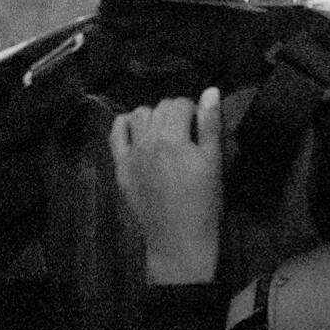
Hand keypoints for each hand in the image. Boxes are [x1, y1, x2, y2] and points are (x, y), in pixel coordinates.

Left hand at [111, 87, 222, 285]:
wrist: (179, 239)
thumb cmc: (204, 202)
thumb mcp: (214, 162)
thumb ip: (210, 124)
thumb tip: (210, 90)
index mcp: (173, 137)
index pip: (180, 104)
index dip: (194, 110)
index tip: (201, 125)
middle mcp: (148, 141)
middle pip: (160, 108)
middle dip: (175, 112)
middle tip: (187, 132)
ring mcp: (131, 154)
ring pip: (138, 115)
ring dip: (153, 117)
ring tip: (165, 132)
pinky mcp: (120, 168)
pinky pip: (116, 134)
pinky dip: (125, 125)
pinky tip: (137, 131)